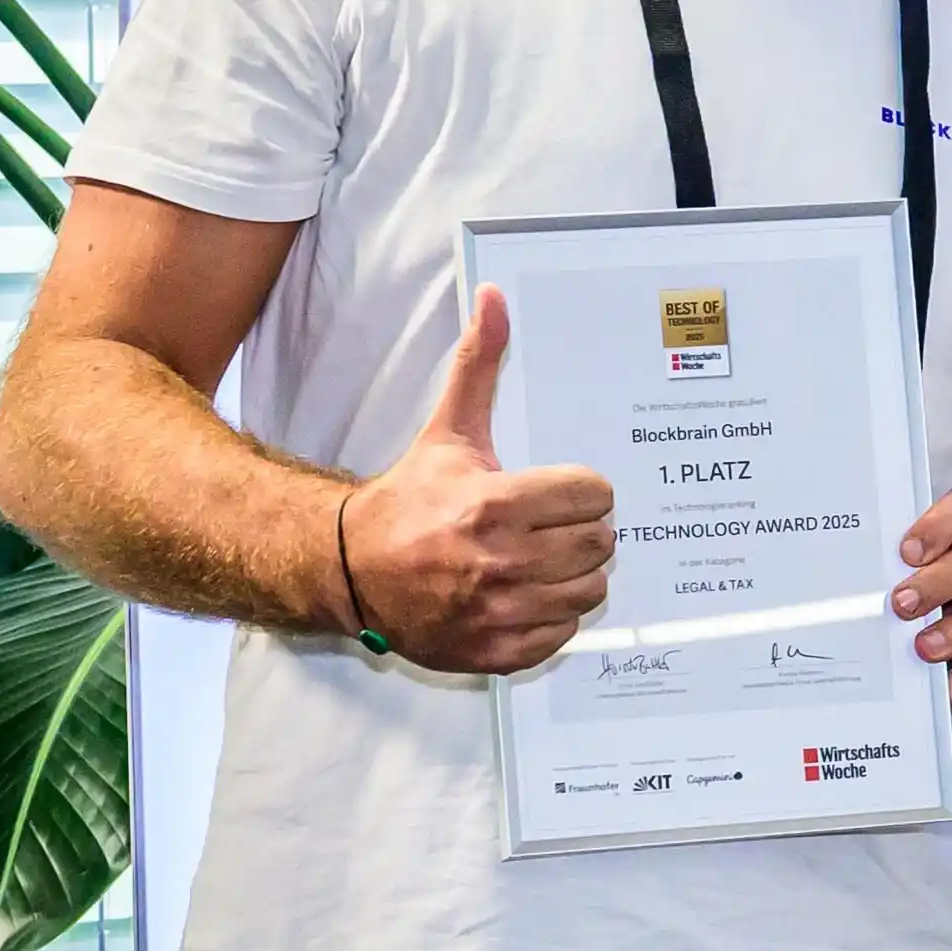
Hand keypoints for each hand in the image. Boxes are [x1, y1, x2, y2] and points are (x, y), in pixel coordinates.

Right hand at [338, 287, 614, 673]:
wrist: (351, 569)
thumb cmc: (410, 499)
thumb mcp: (449, 430)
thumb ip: (479, 364)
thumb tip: (495, 297)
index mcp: (494, 505)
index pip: (595, 495)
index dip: (582, 489)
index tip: (559, 491)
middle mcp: (499, 563)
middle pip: (600, 544)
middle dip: (581, 530)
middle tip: (552, 525)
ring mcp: (498, 614)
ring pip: (590, 591)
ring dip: (574, 574)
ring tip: (541, 558)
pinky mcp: (494, 653)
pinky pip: (562, 635)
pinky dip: (552, 617)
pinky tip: (524, 595)